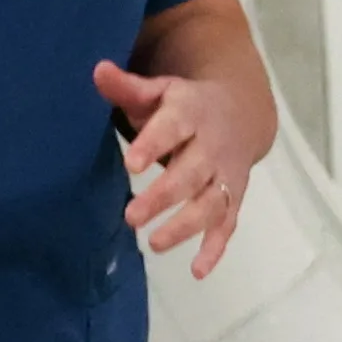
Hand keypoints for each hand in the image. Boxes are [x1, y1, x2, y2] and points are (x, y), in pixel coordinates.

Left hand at [96, 53, 261, 275]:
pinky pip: (228, 225)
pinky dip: (216, 248)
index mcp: (191, 114)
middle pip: (191, 174)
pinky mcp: (233, 198)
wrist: (244, 112)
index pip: (172, 129)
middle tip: (131, 217)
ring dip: (185, 226)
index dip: (154, 145)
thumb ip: (128, 87)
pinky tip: (197, 271)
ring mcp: (225, 175)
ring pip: (210, 203)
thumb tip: (97, 70)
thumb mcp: (160, 90)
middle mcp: (212, 147)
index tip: (131, 163)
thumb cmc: (185, 105)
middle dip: (164, 196)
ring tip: (154, 243)